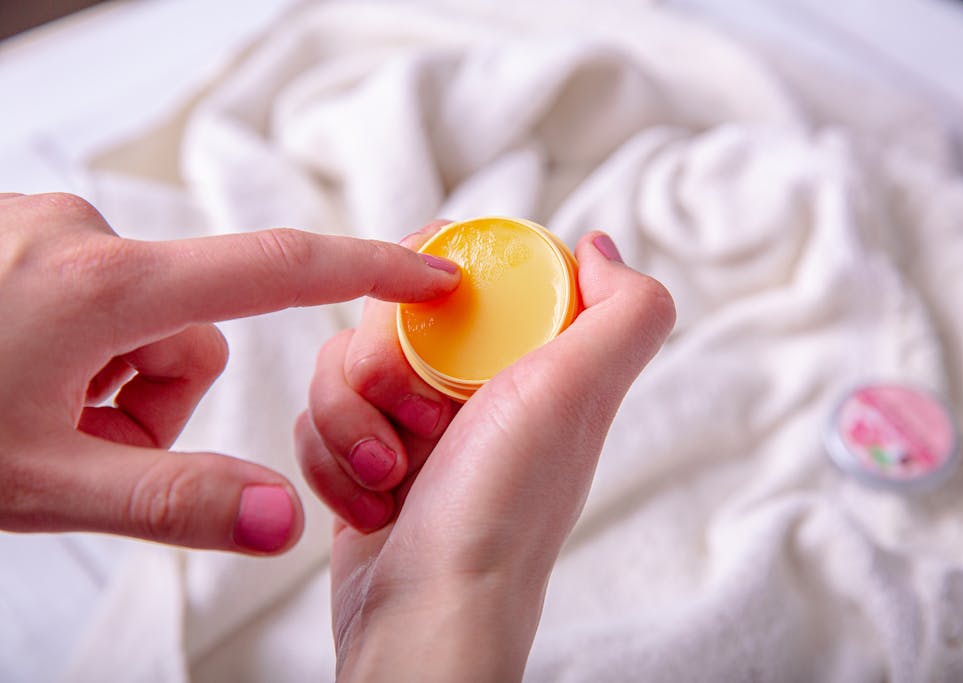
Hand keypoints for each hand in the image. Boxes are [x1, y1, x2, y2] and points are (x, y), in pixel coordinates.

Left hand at [0, 192, 458, 554]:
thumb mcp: (43, 483)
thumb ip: (177, 501)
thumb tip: (286, 522)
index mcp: (107, 288)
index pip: (278, 267)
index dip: (369, 268)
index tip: (431, 272)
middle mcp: (81, 235)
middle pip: (193, 325)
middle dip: (161, 396)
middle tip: (84, 444)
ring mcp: (41, 228)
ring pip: (140, 316)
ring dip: (112, 378)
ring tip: (37, 415)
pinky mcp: (16, 236)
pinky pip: (91, 292)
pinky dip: (76, 346)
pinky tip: (16, 376)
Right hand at [295, 225, 675, 679]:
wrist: (428, 617)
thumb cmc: (501, 512)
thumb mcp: (579, 393)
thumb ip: (624, 312)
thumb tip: (600, 248)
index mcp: (527, 362)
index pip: (467, 273)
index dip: (435, 277)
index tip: (424, 309)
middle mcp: (473, 390)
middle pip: (390, 314)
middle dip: (380, 362)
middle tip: (416, 420)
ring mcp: (414, 428)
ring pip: (341, 363)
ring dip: (348, 418)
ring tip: (389, 474)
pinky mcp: (363, 462)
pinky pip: (317, 418)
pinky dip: (329, 457)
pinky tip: (367, 502)